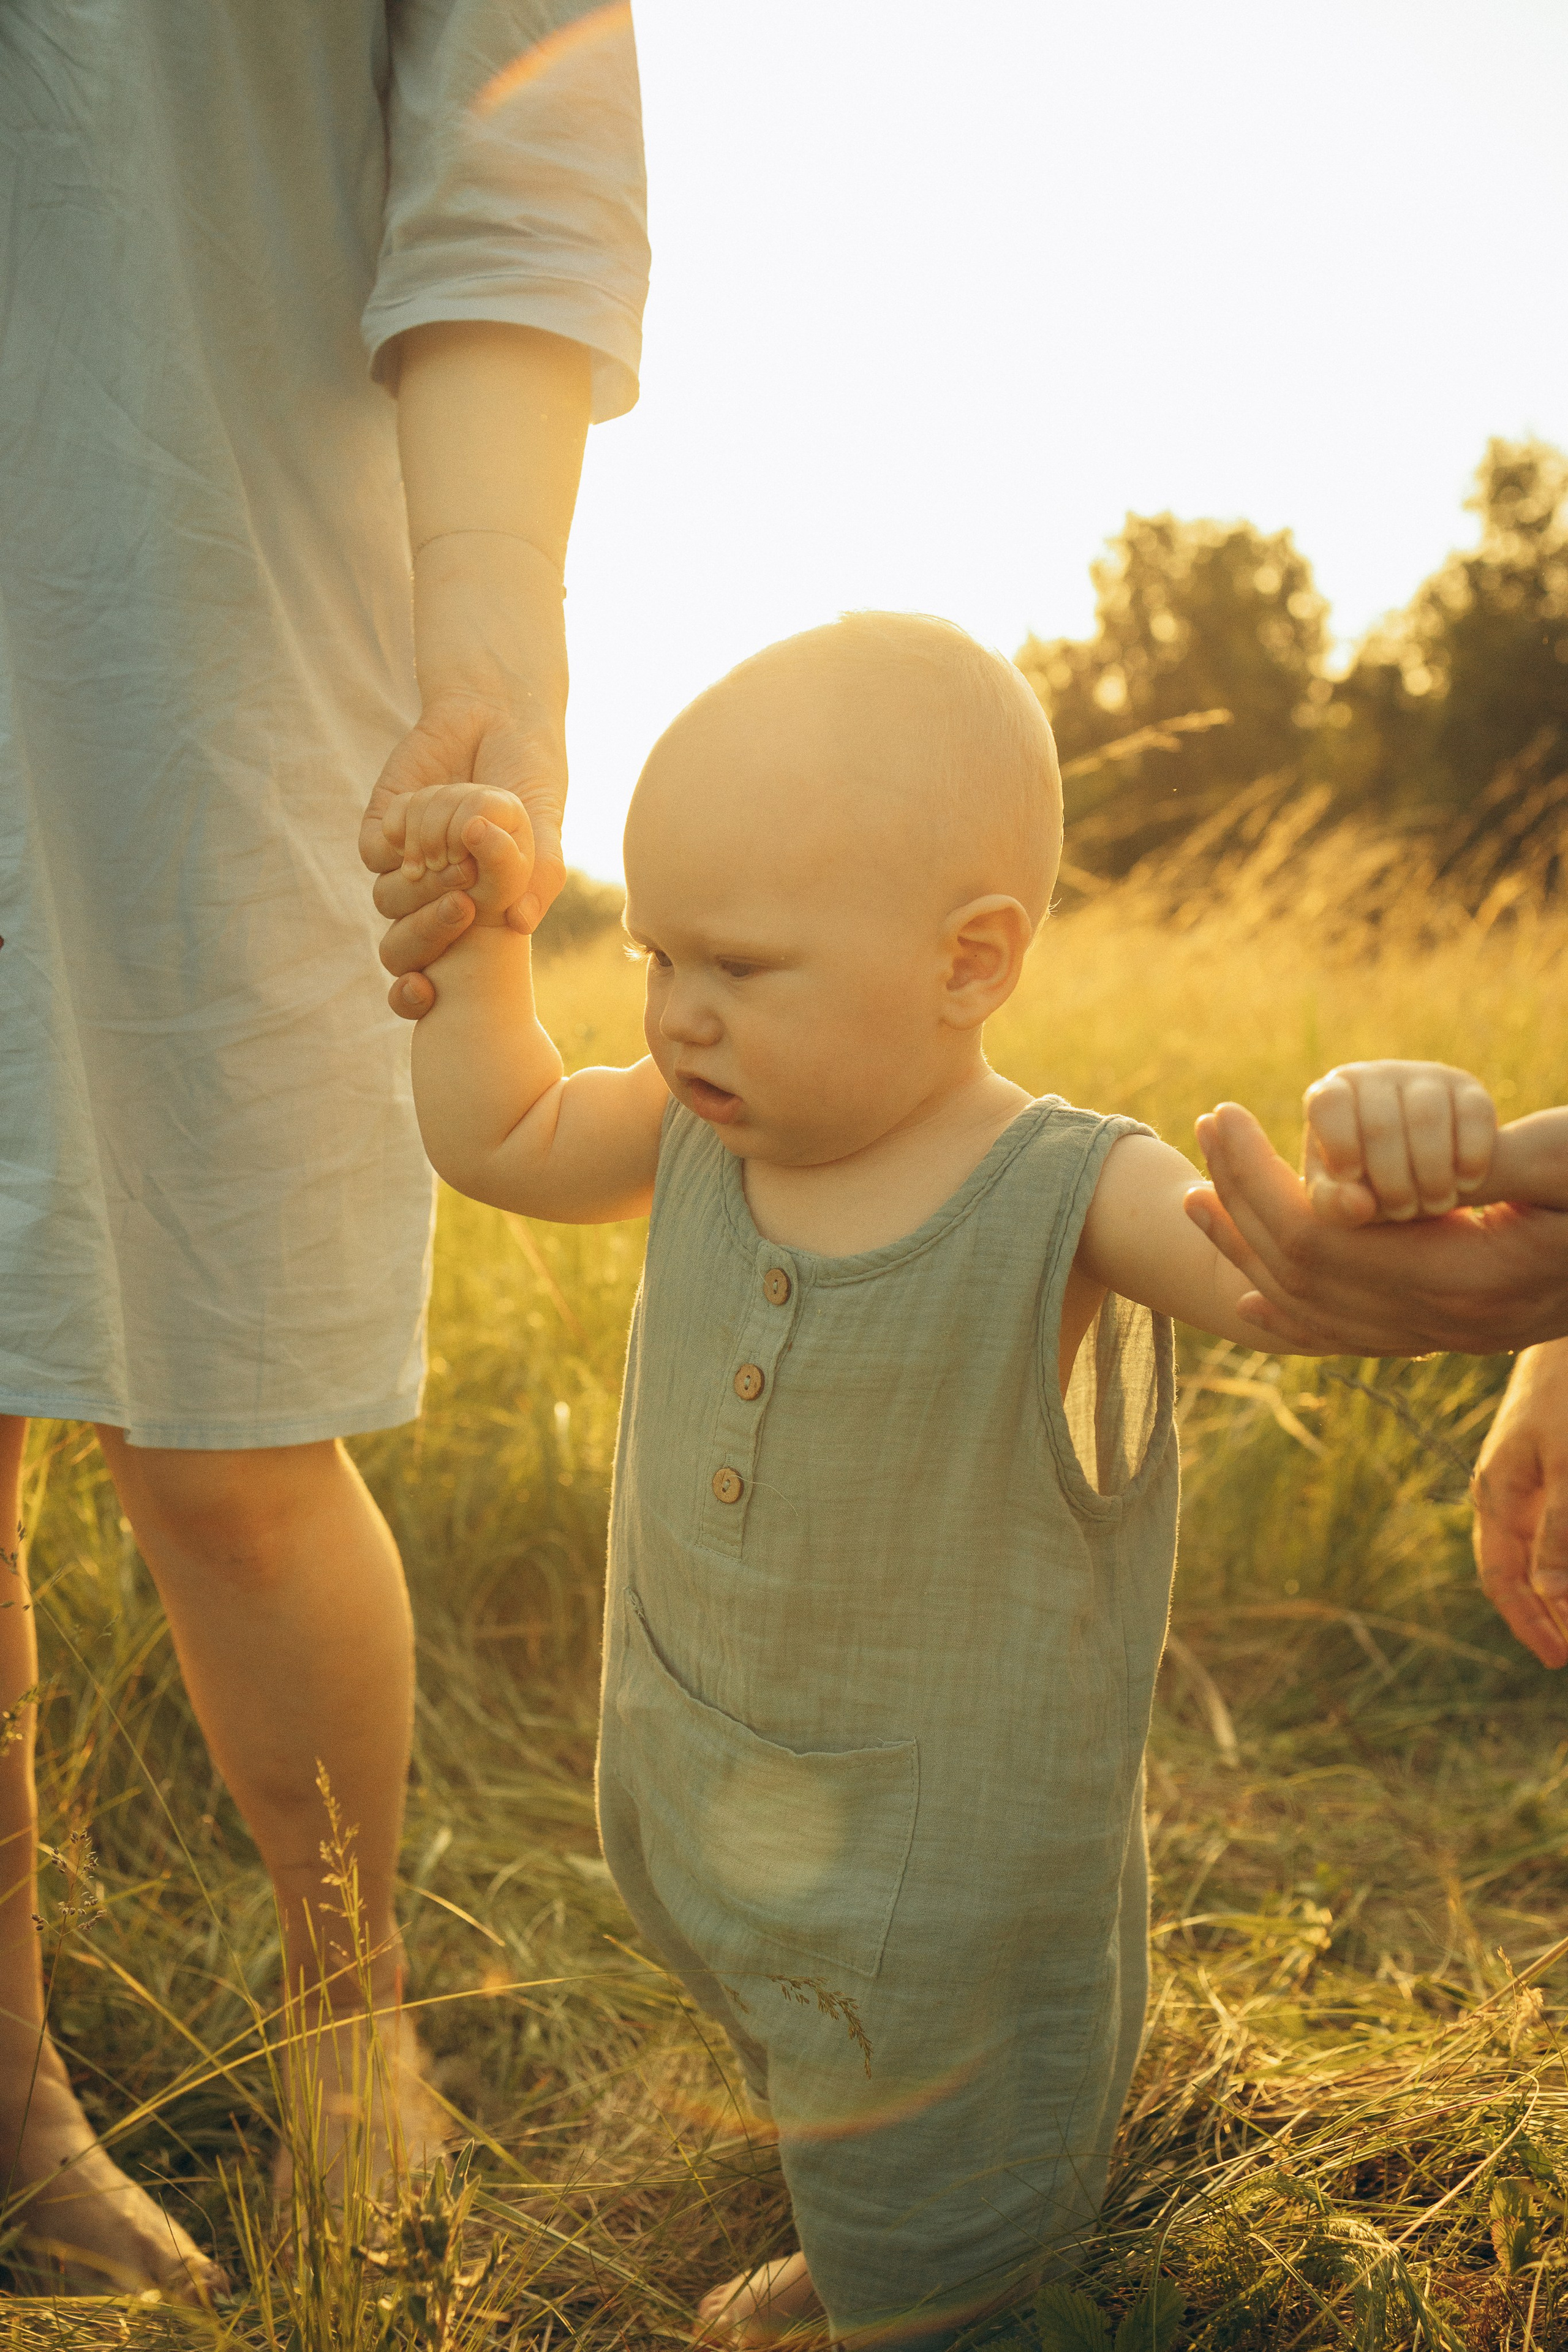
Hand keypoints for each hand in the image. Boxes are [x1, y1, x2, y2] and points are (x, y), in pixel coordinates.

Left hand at [361, 684, 564, 1018]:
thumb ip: (541, 874)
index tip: (424, 993)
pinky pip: (376, 852)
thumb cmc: (531, 780)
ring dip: (427, 875)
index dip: (411, 997)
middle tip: (463, 904)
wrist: (498, 716)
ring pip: (388, 900)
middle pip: (399, 947)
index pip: (426, 978)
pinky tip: (435, 802)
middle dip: (426, 933)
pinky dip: (406, 832)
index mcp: (473, 919)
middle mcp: (432, 900)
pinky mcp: (381, 827)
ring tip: (467, 830)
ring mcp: (405, 866)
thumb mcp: (546, 829)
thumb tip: (520, 924)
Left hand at [1184, 1101, 1567, 1352]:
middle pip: (1304, 1276)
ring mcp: (1446, 1336)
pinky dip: (1291, 1311)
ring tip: (1196, 1198)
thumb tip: (1415, 1175)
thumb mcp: (1566, 1161)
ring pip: (1316, 1312)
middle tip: (1202, 1131)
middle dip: (1239, 1204)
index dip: (1260, 1181)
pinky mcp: (1451, 1330)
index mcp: (1465, 1279)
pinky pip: (1350, 1336)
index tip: (1226, 1114)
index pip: (1324, 1239)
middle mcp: (1445, 1323)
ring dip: (1246, 1252)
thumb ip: (1493, 1164)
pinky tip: (1252, 1292)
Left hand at [1304, 1060, 1497, 1225]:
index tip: (1351, 1176)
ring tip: (1436, 1205)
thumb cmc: (1362, 1182)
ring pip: (1428, 1117)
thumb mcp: (1338, 1197)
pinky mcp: (1468, 1088)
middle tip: (1402, 1212)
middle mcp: (1377, 1076)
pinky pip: (1474, 1113)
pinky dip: (1472, 1154)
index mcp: (1334, 1094)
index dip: (1339, 1142)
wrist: (1415, 1170)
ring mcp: (1424, 1077)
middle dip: (1393, 1179)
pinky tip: (1467, 1183)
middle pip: (1381, 1123)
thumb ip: (1333, 1203)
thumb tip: (1359, 1205)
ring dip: (1433, 1171)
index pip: (1328, 1103)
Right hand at [1472, 1340, 1567, 1667]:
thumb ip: (1562, 1530)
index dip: (1531, 1623)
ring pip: (1542, 1550)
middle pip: (1521, 1571)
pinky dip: (1563, 1552)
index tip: (1560, 1659)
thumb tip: (1555, 1601)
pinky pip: (1555, 1524)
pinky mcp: (1552, 1468)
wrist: (1567, 1328)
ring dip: (1561, 1583)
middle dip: (1549, 1612)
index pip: (1503, 1580)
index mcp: (1496, 1495)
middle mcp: (1506, 1494)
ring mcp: (1529, 1481)